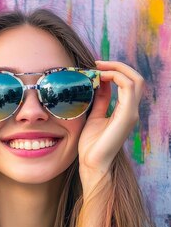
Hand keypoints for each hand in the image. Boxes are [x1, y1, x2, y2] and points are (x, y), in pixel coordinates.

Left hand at [77, 60, 143, 190]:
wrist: (92, 163)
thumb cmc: (91, 144)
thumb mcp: (94, 116)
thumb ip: (100, 100)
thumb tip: (100, 83)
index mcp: (125, 110)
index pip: (128, 83)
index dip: (113, 71)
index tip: (94, 67)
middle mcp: (131, 110)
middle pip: (135, 78)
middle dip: (117, 66)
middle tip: (96, 63)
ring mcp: (131, 113)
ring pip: (135, 80)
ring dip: (116, 69)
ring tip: (97, 68)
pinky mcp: (127, 116)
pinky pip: (128, 89)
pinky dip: (116, 78)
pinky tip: (100, 78)